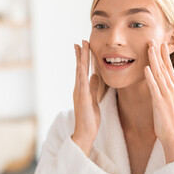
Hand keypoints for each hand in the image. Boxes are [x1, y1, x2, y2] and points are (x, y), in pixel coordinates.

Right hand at [71, 40, 99, 155]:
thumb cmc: (89, 118)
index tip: (84, 46)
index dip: (83, 58)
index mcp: (82, 88)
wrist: (85, 133)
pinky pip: (82, 84)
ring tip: (81, 47)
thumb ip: (93, 87)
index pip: (83, 69)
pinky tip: (82, 66)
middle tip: (81, 41)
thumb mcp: (94, 99)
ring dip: (80, 59)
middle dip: (81, 54)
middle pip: (79, 67)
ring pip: (79, 72)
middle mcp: (79, 88)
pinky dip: (81, 74)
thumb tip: (94, 75)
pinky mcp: (82, 99)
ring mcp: (79, 93)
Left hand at [144, 39, 173, 162]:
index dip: (164, 54)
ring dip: (154, 60)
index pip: (169, 66)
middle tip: (153, 39)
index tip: (161, 42)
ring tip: (149, 47)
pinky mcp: (159, 102)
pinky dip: (150, 77)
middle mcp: (172, 88)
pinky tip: (146, 68)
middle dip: (158, 52)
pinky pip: (154, 87)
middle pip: (164, 67)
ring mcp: (166, 94)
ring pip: (159, 73)